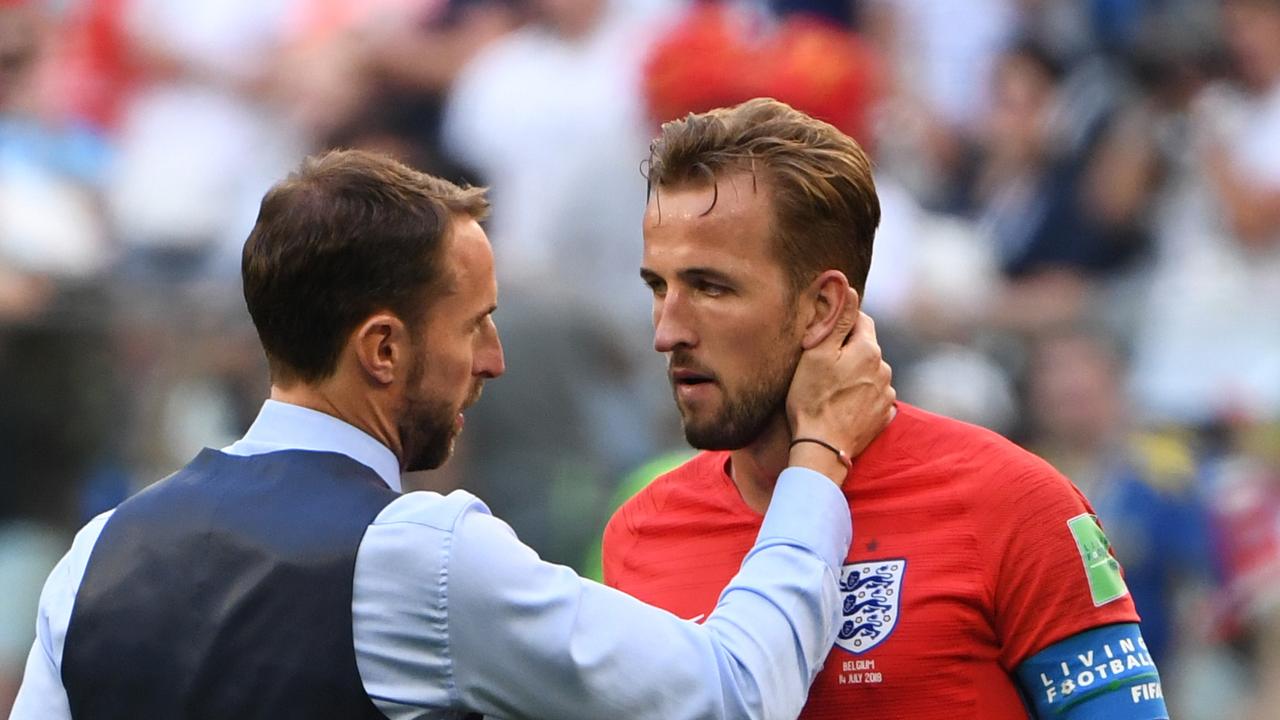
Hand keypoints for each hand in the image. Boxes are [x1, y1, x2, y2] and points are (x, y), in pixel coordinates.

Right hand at [785, 289, 893, 483]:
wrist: (822, 448)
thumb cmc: (812, 399)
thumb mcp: (817, 353)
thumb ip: (836, 319)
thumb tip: (846, 287)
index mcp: (869, 349)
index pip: (860, 320)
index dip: (839, 324)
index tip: (822, 337)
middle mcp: (884, 369)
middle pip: (865, 347)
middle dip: (847, 350)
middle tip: (820, 366)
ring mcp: (886, 395)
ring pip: (870, 372)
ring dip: (855, 374)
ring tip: (830, 389)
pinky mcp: (884, 417)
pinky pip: (873, 396)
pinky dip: (860, 396)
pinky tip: (841, 405)